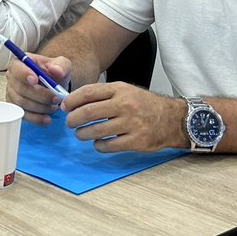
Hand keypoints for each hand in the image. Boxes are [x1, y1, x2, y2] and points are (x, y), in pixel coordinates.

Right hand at [5, 54, 71, 123]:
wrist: (54, 87)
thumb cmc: (55, 73)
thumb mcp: (62, 65)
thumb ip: (61, 65)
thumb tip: (56, 70)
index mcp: (20, 63)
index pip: (16, 67)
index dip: (23, 74)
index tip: (35, 80)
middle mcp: (12, 78)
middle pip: (20, 88)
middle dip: (39, 95)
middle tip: (56, 98)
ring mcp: (12, 93)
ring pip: (21, 103)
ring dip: (40, 107)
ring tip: (54, 106)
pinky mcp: (15, 107)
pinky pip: (22, 115)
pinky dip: (35, 118)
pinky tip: (47, 119)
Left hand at [61, 83, 188, 152]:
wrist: (172, 118)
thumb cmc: (143, 104)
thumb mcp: (125, 91)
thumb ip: (103, 95)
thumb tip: (74, 102)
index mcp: (120, 89)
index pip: (88, 92)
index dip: (72, 101)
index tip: (64, 107)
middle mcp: (125, 105)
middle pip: (88, 112)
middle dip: (73, 119)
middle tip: (69, 123)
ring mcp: (131, 124)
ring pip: (96, 131)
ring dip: (82, 134)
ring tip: (80, 134)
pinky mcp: (135, 141)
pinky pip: (108, 146)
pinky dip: (98, 146)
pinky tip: (98, 143)